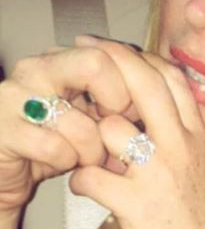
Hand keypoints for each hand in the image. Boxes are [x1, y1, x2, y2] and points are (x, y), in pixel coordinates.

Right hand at [0, 44, 132, 217]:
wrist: (12, 175)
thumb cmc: (61, 143)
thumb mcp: (94, 116)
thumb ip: (122, 97)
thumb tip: (164, 89)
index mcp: (64, 57)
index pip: (115, 53)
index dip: (134, 85)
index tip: (136, 112)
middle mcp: (38, 67)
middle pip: (96, 65)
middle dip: (116, 102)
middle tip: (116, 125)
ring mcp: (15, 96)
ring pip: (77, 117)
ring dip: (93, 148)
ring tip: (90, 156)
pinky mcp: (3, 130)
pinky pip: (53, 146)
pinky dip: (67, 161)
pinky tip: (64, 162)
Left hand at [69, 38, 204, 228]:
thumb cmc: (199, 224)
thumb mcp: (199, 169)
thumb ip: (176, 136)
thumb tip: (139, 110)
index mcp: (198, 137)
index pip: (171, 77)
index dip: (139, 56)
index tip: (111, 47)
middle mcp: (183, 148)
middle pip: (142, 83)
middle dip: (108, 60)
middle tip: (81, 53)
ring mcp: (160, 175)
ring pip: (110, 128)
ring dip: (88, 137)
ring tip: (87, 151)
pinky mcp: (137, 206)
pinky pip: (90, 176)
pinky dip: (80, 180)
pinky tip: (87, 188)